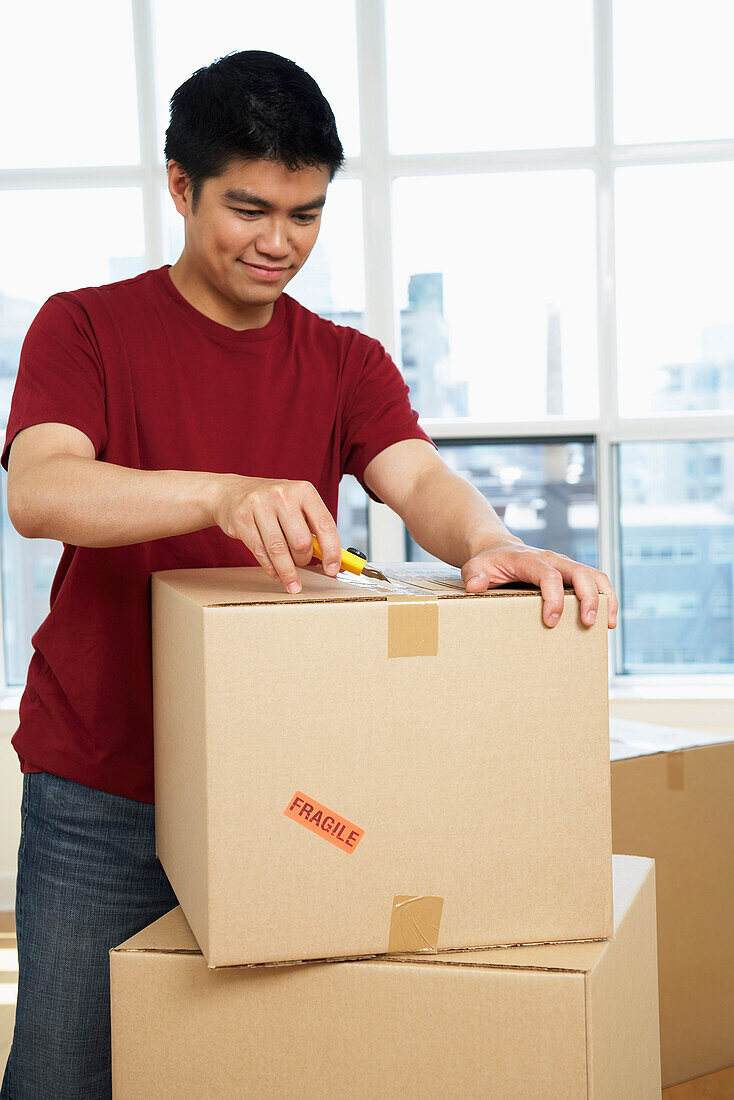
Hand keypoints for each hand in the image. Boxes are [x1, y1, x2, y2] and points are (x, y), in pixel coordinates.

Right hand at [211, 474, 340, 592]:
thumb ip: (313, 528)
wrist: (231, 493)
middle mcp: (283, 494)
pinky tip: (277, 574)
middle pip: (301, 541)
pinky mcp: (242, 518)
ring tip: (292, 582)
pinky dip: (271, 569)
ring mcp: (260, 505)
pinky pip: (260, 552)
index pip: (325, 525)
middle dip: (304, 560)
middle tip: (303, 564)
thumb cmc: (271, 503)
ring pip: (279, 550)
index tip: (332, 569)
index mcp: (304, 490)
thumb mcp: (296, 505)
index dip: (332, 551)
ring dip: (288, 571)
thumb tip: (334, 560)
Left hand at [461, 542, 617, 628]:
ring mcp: (565, 565)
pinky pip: (595, 581)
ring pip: (595, 575)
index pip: (549, 575)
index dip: (554, 598)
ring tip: (607, 624)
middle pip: (580, 573)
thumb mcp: (474, 566)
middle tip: (587, 623)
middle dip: (588, 598)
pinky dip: (606, 598)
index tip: (550, 622)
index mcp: (530, 560)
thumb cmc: (488, 562)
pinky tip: (607, 619)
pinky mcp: (572, 573)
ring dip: (605, 598)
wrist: (498, 549)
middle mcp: (552, 559)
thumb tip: (476, 586)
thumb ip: (474, 575)